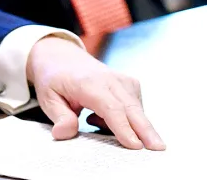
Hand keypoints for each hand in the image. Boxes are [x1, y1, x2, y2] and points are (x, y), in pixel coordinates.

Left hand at [26, 36, 164, 149]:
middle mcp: (110, 79)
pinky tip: (100, 116)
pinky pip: (135, 108)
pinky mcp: (130, 84)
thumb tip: (63, 133)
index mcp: (88, 83)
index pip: (110, 108)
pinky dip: (125, 119)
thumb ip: (58, 116)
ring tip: (91, 119)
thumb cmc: (54, 79)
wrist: (61, 56)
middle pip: (131, 109)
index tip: (135, 145)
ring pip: (136, 110)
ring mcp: (123, 80)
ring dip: (128, 127)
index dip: (122, 127)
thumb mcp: (47, 98)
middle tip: (159, 149)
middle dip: (146, 130)